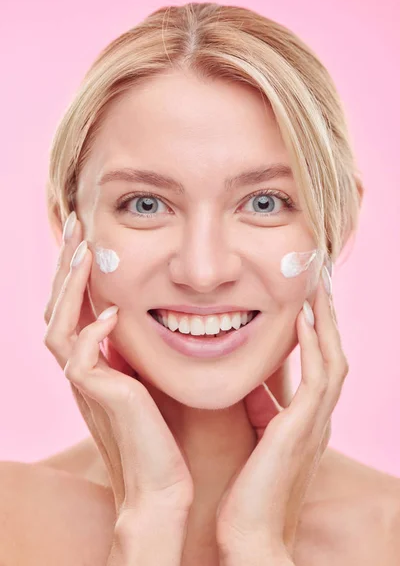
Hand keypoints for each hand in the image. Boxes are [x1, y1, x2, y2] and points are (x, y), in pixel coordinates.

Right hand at [43, 213, 193, 524]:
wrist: (161, 484)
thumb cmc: (164, 433)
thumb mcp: (149, 379)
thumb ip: (138, 351)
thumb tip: (145, 318)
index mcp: (93, 364)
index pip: (74, 308)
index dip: (77, 274)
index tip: (90, 239)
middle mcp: (81, 371)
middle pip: (57, 309)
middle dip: (66, 266)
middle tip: (76, 226)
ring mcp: (84, 386)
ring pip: (58, 326)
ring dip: (70, 287)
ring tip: (85, 252)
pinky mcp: (97, 399)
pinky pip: (79, 358)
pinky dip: (92, 332)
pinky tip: (112, 313)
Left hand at [215, 262, 346, 562]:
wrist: (252, 536)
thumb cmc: (251, 491)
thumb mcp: (258, 438)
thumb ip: (260, 408)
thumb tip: (251, 381)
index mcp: (308, 421)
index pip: (321, 365)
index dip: (318, 333)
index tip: (306, 302)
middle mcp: (319, 419)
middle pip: (334, 355)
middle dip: (327, 319)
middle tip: (318, 283)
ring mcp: (316, 423)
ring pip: (334, 358)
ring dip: (327, 322)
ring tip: (317, 288)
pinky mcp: (303, 427)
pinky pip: (319, 376)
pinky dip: (315, 344)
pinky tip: (303, 317)